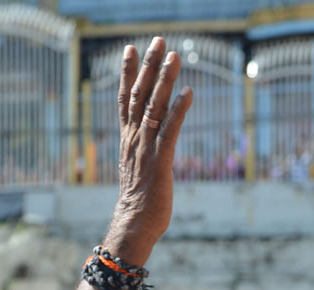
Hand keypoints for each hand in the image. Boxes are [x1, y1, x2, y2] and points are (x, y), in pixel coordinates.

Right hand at [107, 37, 192, 264]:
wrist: (133, 224)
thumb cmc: (139, 202)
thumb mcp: (139, 170)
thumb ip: (143, 152)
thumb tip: (151, 146)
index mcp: (128, 138)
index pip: (125, 98)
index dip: (128, 72)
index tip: (130, 48)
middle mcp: (134, 138)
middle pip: (139, 93)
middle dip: (149, 65)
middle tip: (159, 40)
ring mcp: (146, 147)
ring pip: (154, 106)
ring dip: (165, 80)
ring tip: (175, 55)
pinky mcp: (160, 160)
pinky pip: (170, 130)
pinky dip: (179, 110)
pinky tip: (188, 92)